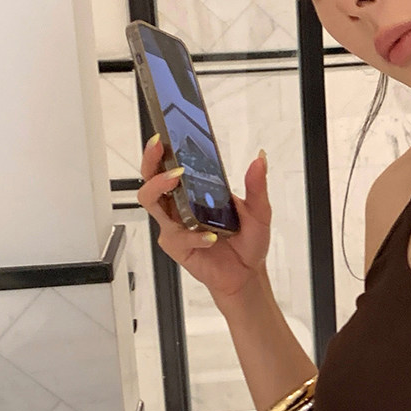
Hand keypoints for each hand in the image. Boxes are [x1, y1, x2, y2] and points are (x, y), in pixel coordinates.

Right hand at [136, 137, 273, 306]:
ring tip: (177, 179)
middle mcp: (179, 207)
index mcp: (194, 193)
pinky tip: (210, 237)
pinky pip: (177, 237)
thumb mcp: (259, 211)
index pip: (169, 168)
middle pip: (150, 181)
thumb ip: (257, 186)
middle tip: (161, 148)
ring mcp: (175, 226)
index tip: (163, 136)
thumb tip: (260, 158)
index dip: (160, 151)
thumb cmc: (247, 242)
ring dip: (161, 187)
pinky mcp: (176, 247)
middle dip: (150, 162)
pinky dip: (194, 235)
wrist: (247, 274)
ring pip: (152, 204)